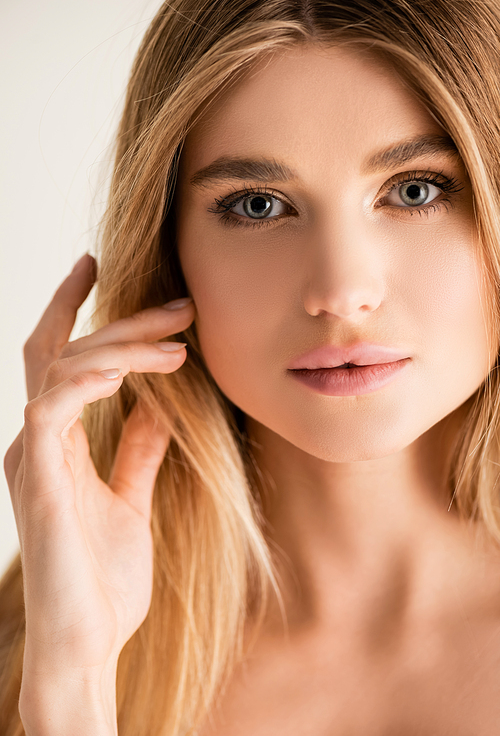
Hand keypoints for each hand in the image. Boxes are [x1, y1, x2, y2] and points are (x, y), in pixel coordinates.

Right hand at [3, 254, 194, 681]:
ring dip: (121, 345)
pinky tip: (135, 370)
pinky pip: (53, 401)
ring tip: (179, 342)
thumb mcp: (131, 499)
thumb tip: (161, 405)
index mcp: (57, 442)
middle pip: (66, 350)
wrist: (88, 643)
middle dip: (122, 320)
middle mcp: (37, 439)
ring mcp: (32, 453)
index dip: (74, 308)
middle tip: (179, 303)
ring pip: (61, 365)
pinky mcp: (38, 473)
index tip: (101, 266)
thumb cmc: (105, 580)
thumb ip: (138, 451)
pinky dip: (91, 376)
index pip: (58, 357)